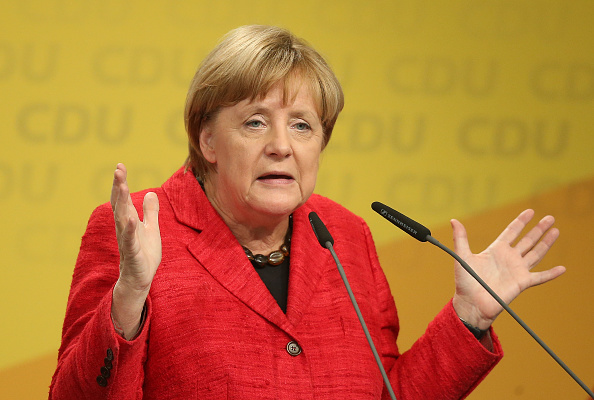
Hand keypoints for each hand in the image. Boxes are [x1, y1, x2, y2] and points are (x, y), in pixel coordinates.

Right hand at [110, 163, 160, 337]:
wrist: (141, 279)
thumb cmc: (145, 254)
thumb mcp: (152, 228)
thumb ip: (150, 212)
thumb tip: (151, 193)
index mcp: (129, 221)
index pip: (124, 199)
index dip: (121, 183)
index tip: (120, 166)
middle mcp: (125, 228)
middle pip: (120, 204)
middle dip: (119, 187)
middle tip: (118, 170)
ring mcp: (127, 240)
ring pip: (122, 218)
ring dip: (122, 202)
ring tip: (122, 186)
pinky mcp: (132, 253)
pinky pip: (129, 240)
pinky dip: (130, 229)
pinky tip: (131, 219)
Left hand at [451, 209, 565, 329]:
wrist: (471, 303)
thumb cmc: (465, 282)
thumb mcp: (462, 256)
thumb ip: (460, 238)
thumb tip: (454, 220)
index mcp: (496, 250)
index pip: (512, 232)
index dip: (521, 221)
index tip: (530, 211)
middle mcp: (509, 258)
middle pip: (527, 240)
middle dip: (538, 229)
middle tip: (550, 218)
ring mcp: (517, 270)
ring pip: (536, 253)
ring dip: (546, 243)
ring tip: (556, 231)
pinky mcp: (522, 283)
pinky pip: (540, 277)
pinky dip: (551, 274)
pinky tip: (562, 269)